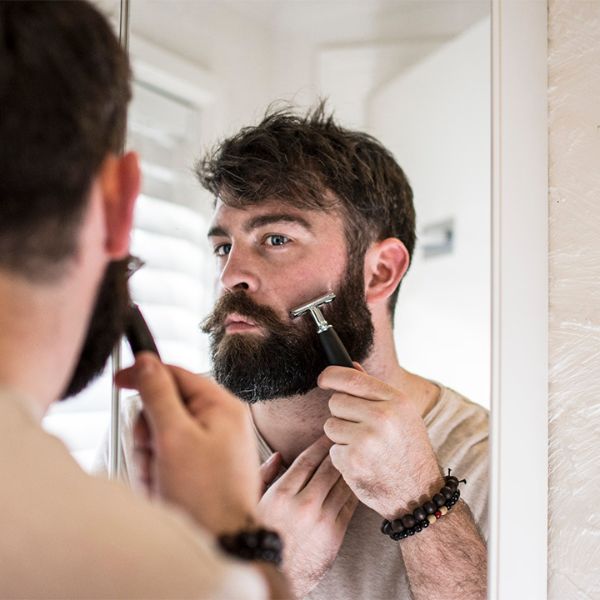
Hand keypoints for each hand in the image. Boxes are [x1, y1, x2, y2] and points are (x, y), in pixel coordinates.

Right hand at [116, 352, 260, 535]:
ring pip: (162, 435)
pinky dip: (159, 471)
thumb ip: (158, 395)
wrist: (221, 539)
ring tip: (160, 478)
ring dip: (151, 456)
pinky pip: (168, 457)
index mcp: (221, 405)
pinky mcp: (202, 465)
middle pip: (165, 407)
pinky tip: (164, 487)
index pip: (178, 373)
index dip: (146, 375)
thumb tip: (146, 360)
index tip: (119, 380)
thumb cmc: (203, 491)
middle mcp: (219, 421)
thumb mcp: (174, 437)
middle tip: (153, 453)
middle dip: (149, 432)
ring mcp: (212, 444)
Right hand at [257, 435, 357, 597]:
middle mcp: (303, 504)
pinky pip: (348, 505)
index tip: (327, 434)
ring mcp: (321, 520)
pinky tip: (355, 480)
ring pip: (341, 485)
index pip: (307, 460)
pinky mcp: (334, 535)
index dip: (320, 444)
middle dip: (338, 451)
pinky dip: (353, 490)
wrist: (270, 576)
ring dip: (349, 468)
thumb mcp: (253, 503)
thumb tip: (278, 455)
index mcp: (281, 494)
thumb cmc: (258, 536)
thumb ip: (264, 476)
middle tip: (346, 438)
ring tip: (355, 454)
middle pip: (328, 468)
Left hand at [318, 364, 441, 519]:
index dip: (331, 375)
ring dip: (340, 437)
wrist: (419, 495)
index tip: (323, 379)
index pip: (351, 378)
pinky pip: (332, 449)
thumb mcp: (402, 415)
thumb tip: (349, 366)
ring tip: (364, 448)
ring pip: (330, 425)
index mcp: (396, 401)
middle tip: (361, 429)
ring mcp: (366, 439)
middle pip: (336, 401)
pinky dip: (342, 458)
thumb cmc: (409, 451)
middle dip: (342, 414)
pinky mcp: (353, 460)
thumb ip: (374, 390)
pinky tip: (362, 463)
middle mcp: (382, 416)